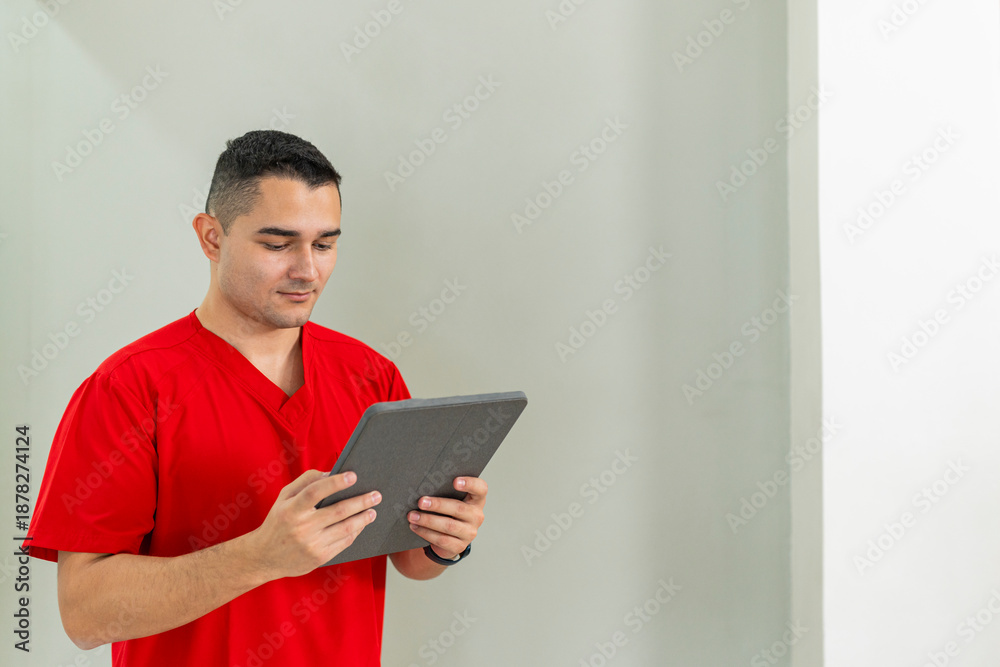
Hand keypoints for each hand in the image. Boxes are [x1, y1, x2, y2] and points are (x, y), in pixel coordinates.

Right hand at [245, 469, 381, 579]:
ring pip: (345, 528)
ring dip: (363, 518)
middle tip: (376, 494)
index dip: (335, 483)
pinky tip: (361, 524)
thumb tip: (330, 473)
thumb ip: (305, 482)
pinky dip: (355, 531)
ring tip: (373, 510)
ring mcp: (312, 544)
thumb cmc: (278, 522)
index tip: (353, 475)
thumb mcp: (284, 498)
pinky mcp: (320, 557)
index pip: (315, 492)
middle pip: (338, 511)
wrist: (265, 557)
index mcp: (291, 510)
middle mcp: (301, 528)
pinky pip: (344, 542)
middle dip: (361, 501)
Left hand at [407, 476, 486, 559]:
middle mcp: (476, 515)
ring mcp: (469, 532)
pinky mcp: (459, 546)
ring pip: (448, 526)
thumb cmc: (448, 511)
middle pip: (459, 509)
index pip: (481, 489)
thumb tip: (423, 485)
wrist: (450, 537)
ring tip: (412, 516)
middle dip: (438, 505)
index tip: (455, 481)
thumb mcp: (451, 500)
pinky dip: (426, 533)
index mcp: (476, 500)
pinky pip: (442, 540)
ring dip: (428, 520)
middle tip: (421, 502)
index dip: (470, 483)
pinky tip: (415, 527)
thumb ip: (444, 492)